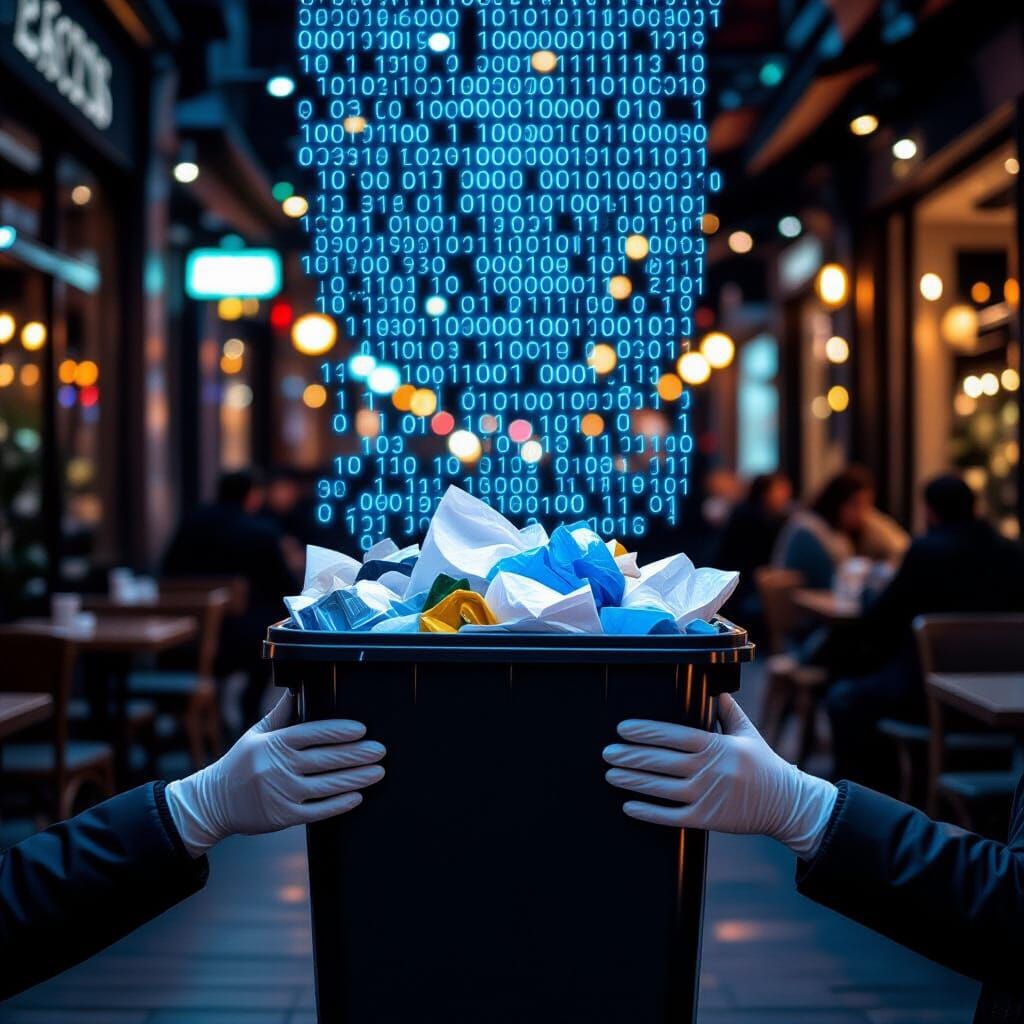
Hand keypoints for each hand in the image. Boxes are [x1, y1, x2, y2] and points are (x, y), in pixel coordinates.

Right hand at [166, 693, 384, 857]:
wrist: (213, 802)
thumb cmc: (240, 763)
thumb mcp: (256, 734)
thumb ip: (281, 714)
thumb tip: (297, 689)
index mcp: (274, 744)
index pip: (313, 733)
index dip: (339, 731)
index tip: (362, 730)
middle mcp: (279, 768)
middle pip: (326, 759)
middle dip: (357, 754)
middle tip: (380, 750)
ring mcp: (281, 793)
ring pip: (327, 785)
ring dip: (356, 778)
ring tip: (377, 772)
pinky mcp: (283, 817)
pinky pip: (317, 811)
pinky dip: (339, 804)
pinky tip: (356, 796)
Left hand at [603, 693, 836, 857]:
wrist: (787, 803)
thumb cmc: (764, 764)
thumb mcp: (747, 732)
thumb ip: (727, 711)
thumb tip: (712, 688)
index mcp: (717, 745)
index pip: (675, 735)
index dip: (647, 731)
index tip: (624, 728)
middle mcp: (710, 770)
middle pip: (662, 761)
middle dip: (632, 756)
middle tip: (608, 752)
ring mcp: (708, 796)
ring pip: (662, 788)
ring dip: (633, 781)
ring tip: (611, 773)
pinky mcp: (708, 819)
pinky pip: (672, 816)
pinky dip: (649, 813)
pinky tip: (629, 806)